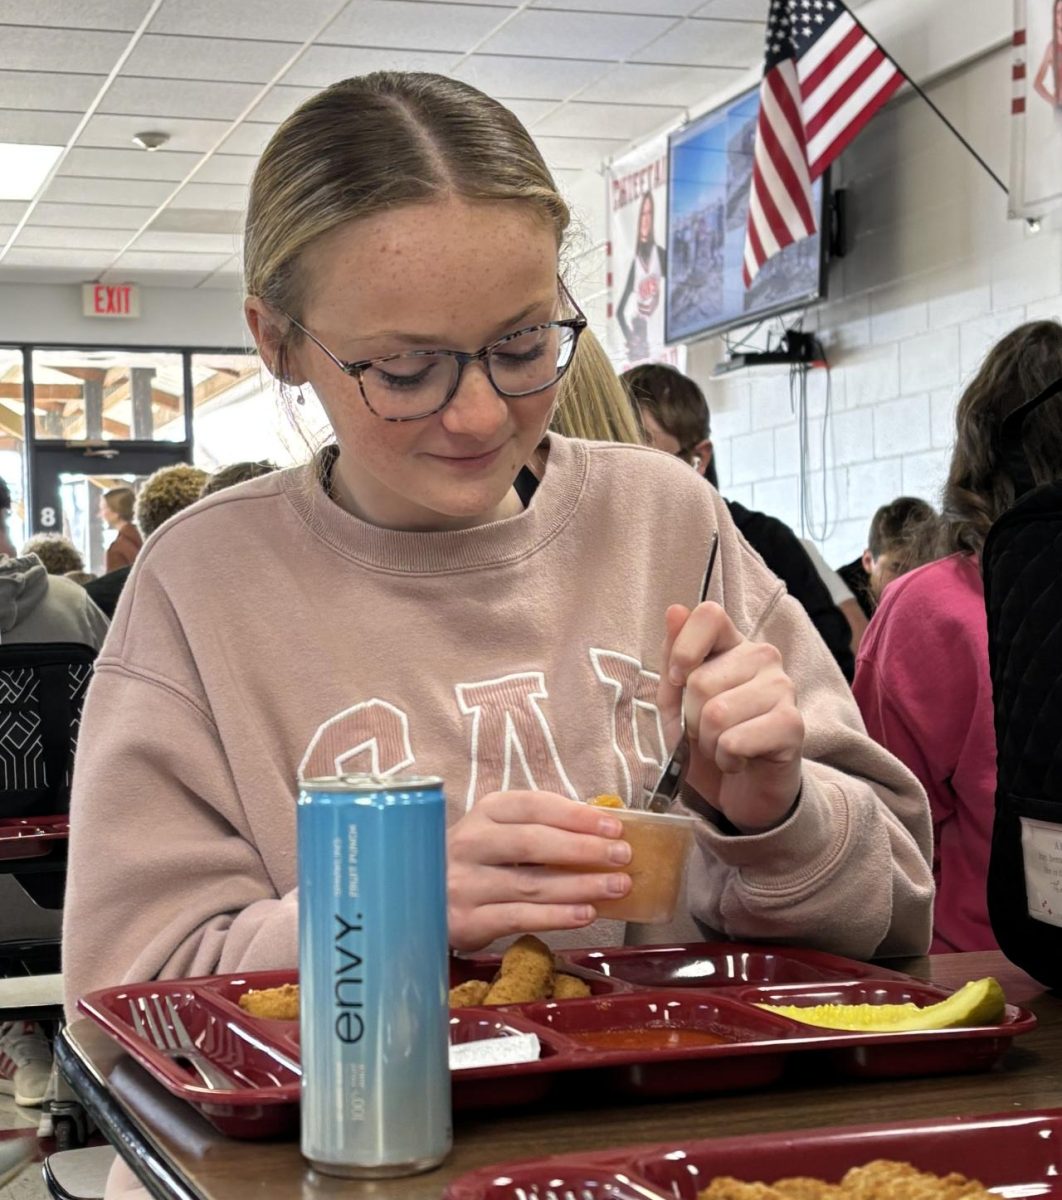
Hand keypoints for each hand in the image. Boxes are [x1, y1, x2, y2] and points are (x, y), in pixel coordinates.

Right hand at [447, 790, 632, 951]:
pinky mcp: (466, 920)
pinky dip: (557, 916)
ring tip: (617, 886)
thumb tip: (601, 831)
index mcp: (484, 813)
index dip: (576, 815)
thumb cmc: (479, 862)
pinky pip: (519, 917)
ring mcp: (464, 883)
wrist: (424, 899)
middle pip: (533, 842)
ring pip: (531, 883)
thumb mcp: (500, 834)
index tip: (614, 826)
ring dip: (580, 885)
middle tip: (622, 856)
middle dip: (584, 849)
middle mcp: (470, 843)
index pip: (534, 805)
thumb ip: (541, 828)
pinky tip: (586, 913)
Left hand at [658, 602, 803, 832]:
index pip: (709, 615)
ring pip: (715, 713)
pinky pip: (735, 740)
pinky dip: (725, 759)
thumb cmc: (709, 739)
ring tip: (722, 746)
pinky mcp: (792, 724)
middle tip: (706, 731)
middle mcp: (763, 657)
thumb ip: (673, 659)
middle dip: (689, 718)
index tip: (676, 681)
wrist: (744, 788)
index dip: (683, 649)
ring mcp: (782, 688)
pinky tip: (739, 760)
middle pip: (700, 680)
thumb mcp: (677, 702)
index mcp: (733, 644)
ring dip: (707, 742)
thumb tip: (675, 611)